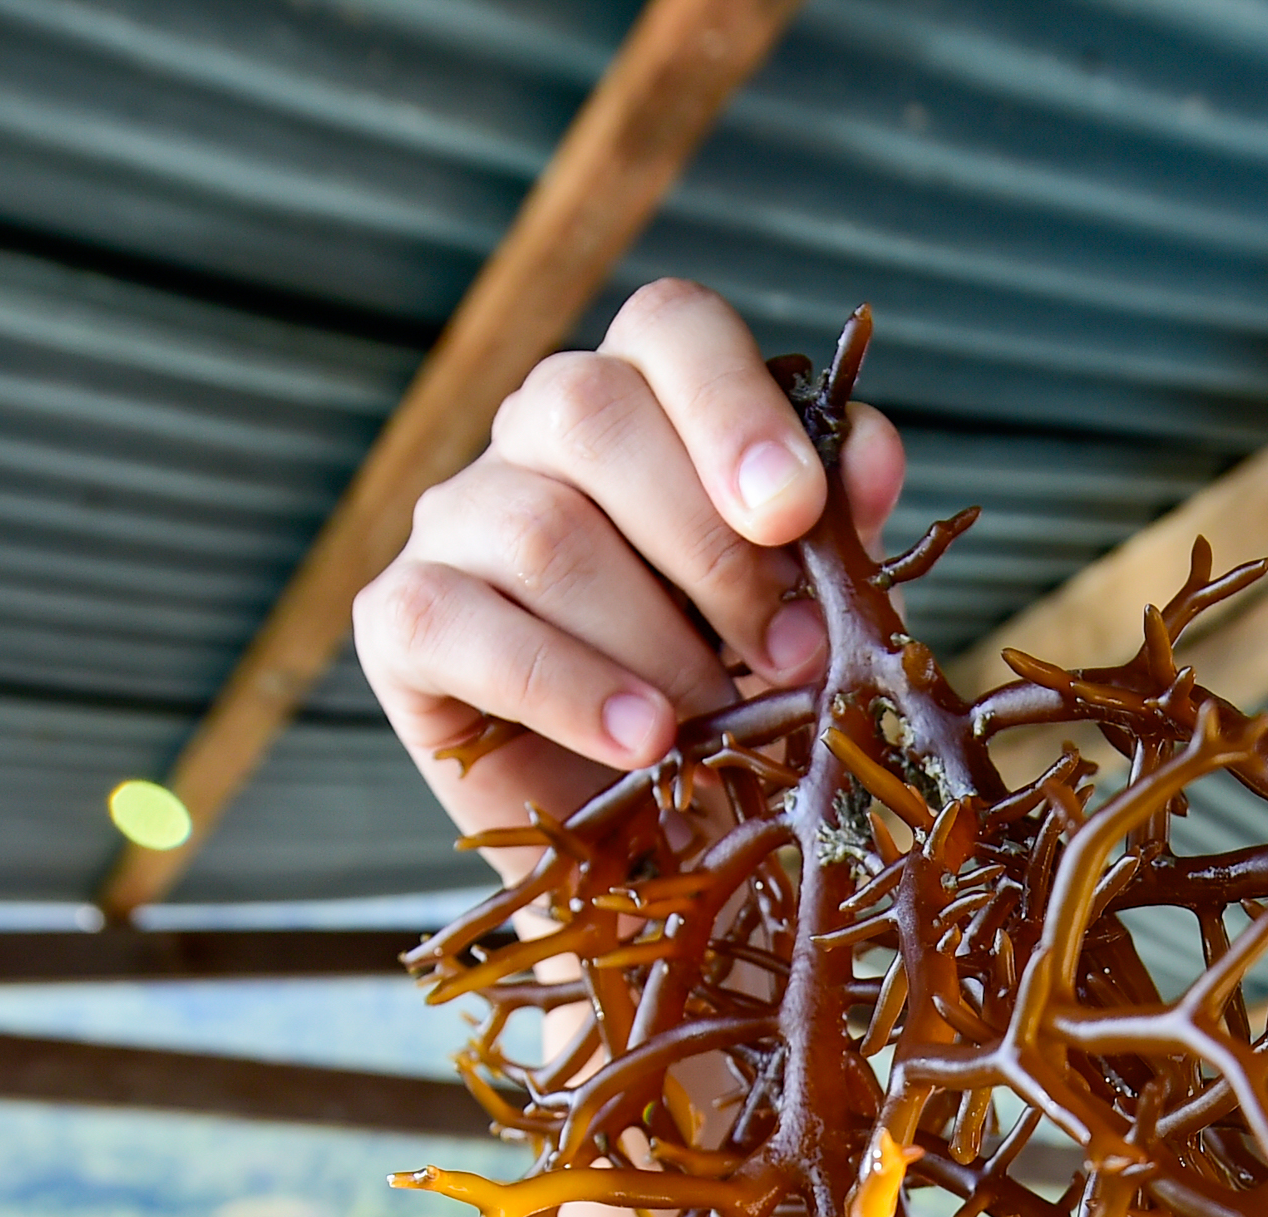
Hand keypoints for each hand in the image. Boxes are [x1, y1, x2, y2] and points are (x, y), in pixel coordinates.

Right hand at [355, 278, 907, 846]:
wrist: (644, 838)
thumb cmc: (728, 695)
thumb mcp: (803, 613)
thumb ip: (836, 531)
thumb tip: (868, 455)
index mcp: (640, 399)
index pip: (667, 327)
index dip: (733, 404)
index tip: (796, 512)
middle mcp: (531, 437)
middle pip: (588, 412)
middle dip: (708, 546)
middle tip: (791, 654)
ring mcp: (454, 520)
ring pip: (540, 532)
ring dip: (653, 640)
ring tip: (718, 720)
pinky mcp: (398, 620)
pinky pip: (455, 627)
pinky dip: (564, 689)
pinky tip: (640, 740)